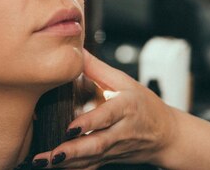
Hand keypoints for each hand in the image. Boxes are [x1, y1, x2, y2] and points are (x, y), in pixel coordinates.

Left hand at [32, 49, 178, 168]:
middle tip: (52, 154)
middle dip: (73, 151)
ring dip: (68, 163)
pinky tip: (54, 169)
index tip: (70, 127)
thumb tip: (77, 51)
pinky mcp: (109, 160)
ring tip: (44, 162)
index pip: (107, 116)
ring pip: (91, 159)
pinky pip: (90, 168)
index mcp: (126, 107)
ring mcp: (115, 148)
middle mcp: (122, 131)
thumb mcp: (126, 82)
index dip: (89, 123)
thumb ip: (99, 69)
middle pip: (97, 144)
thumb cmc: (145, 105)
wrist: (166, 135)